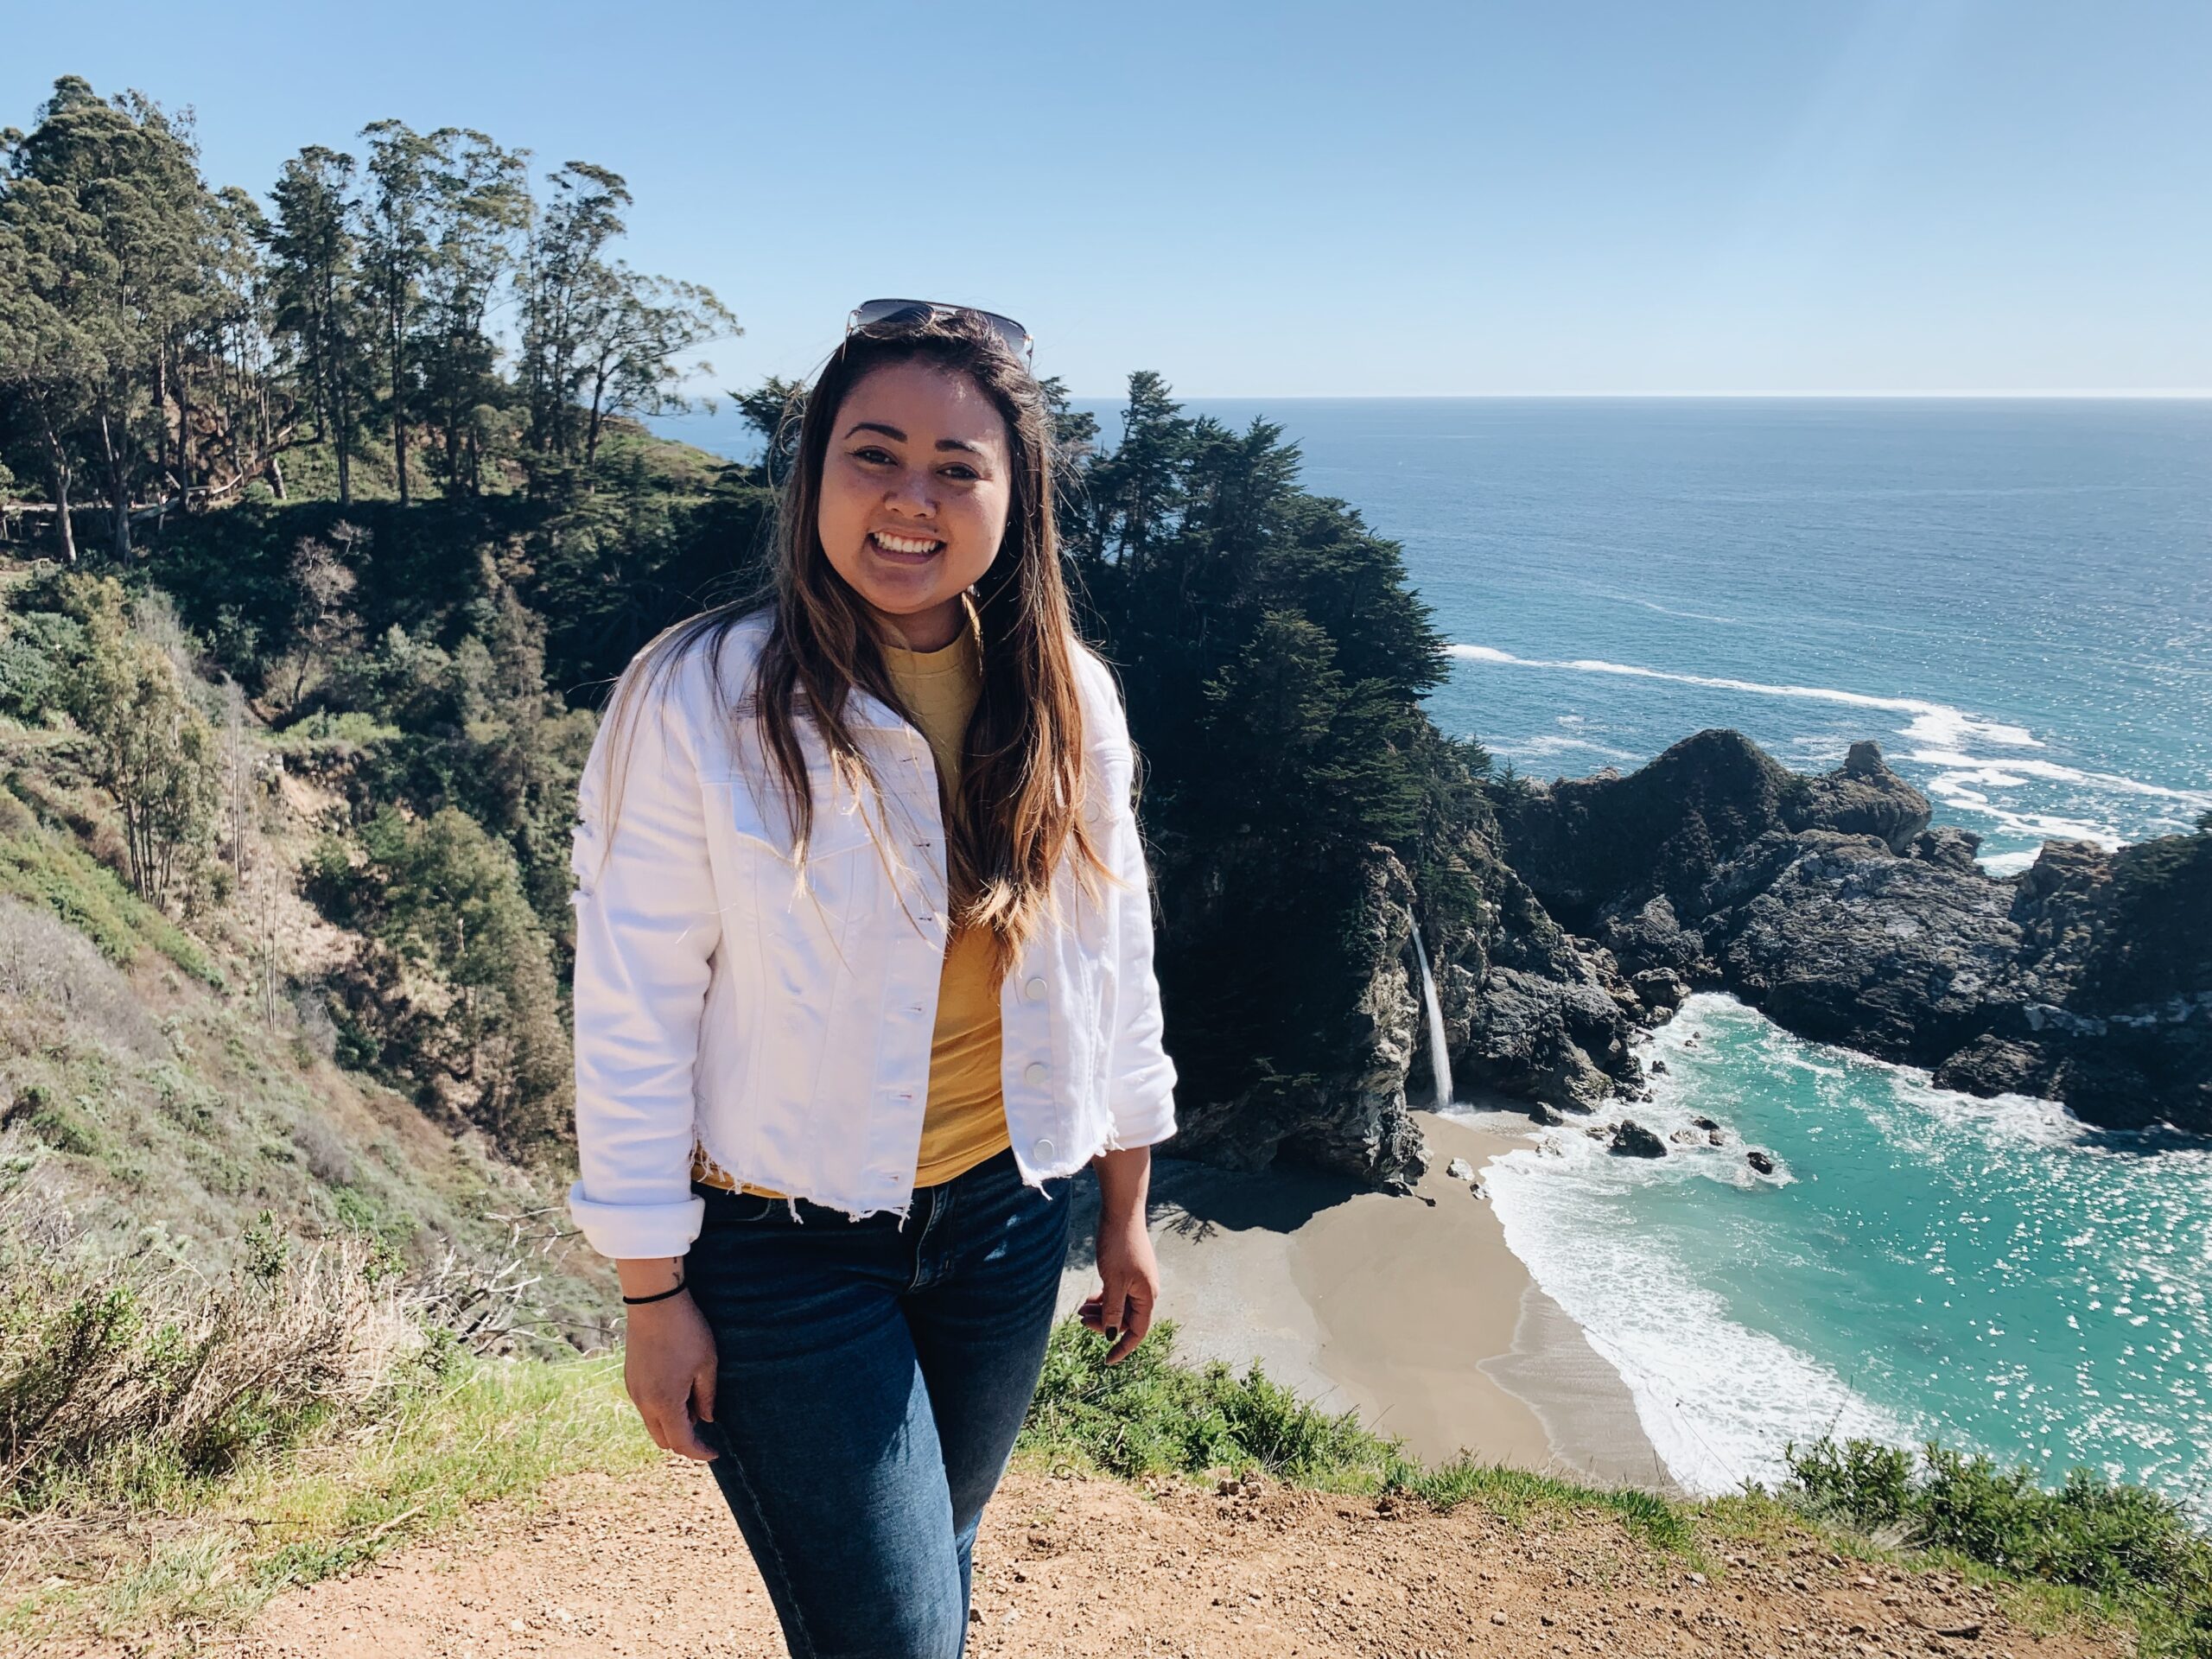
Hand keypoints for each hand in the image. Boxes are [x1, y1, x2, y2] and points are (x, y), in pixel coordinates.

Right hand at [618, 1260, 717, 1460]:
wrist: (654, 1302)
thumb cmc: (686, 1331)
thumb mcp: (706, 1364)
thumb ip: (707, 1396)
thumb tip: (707, 1419)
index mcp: (665, 1403)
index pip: (681, 1443)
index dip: (699, 1452)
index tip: (715, 1452)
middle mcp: (644, 1402)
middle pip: (663, 1440)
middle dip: (684, 1440)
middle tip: (705, 1426)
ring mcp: (634, 1390)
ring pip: (652, 1424)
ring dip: (672, 1423)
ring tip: (694, 1401)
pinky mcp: (630, 1378)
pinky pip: (645, 1406)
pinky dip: (661, 1409)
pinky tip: (678, 1388)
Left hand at [1082, 1147, 1158, 1364]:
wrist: (1121, 1213)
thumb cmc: (1119, 1246)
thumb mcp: (1113, 1281)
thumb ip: (1113, 1310)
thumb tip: (1111, 1334)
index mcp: (1146, 1296)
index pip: (1137, 1331)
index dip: (1123, 1348)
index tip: (1106, 1361)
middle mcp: (1145, 1291)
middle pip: (1125, 1319)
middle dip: (1104, 1325)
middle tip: (1081, 1321)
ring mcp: (1137, 1280)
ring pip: (1119, 1305)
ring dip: (1101, 1311)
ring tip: (1080, 1311)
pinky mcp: (1128, 1270)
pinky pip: (1117, 1293)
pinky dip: (1103, 1298)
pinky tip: (1089, 1299)